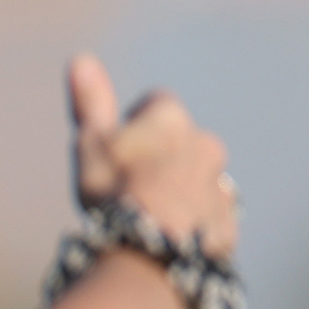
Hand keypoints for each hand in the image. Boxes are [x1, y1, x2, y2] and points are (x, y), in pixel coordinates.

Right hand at [68, 53, 237, 257]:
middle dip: (162, 154)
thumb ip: (91, 101)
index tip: (117, 144)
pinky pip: (209, 214)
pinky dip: (192, 219)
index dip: (134, 120)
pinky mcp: (228, 223)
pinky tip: (166, 234)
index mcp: (172, 120)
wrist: (153, 250)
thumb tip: (81, 58)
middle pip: (182, 141)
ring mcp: (220, 185)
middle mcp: (206, 145)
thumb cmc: (116, 189)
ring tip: (147, 213)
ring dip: (179, 186)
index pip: (156, 103)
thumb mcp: (91, 141)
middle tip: (130, 182)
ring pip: (199, 177)